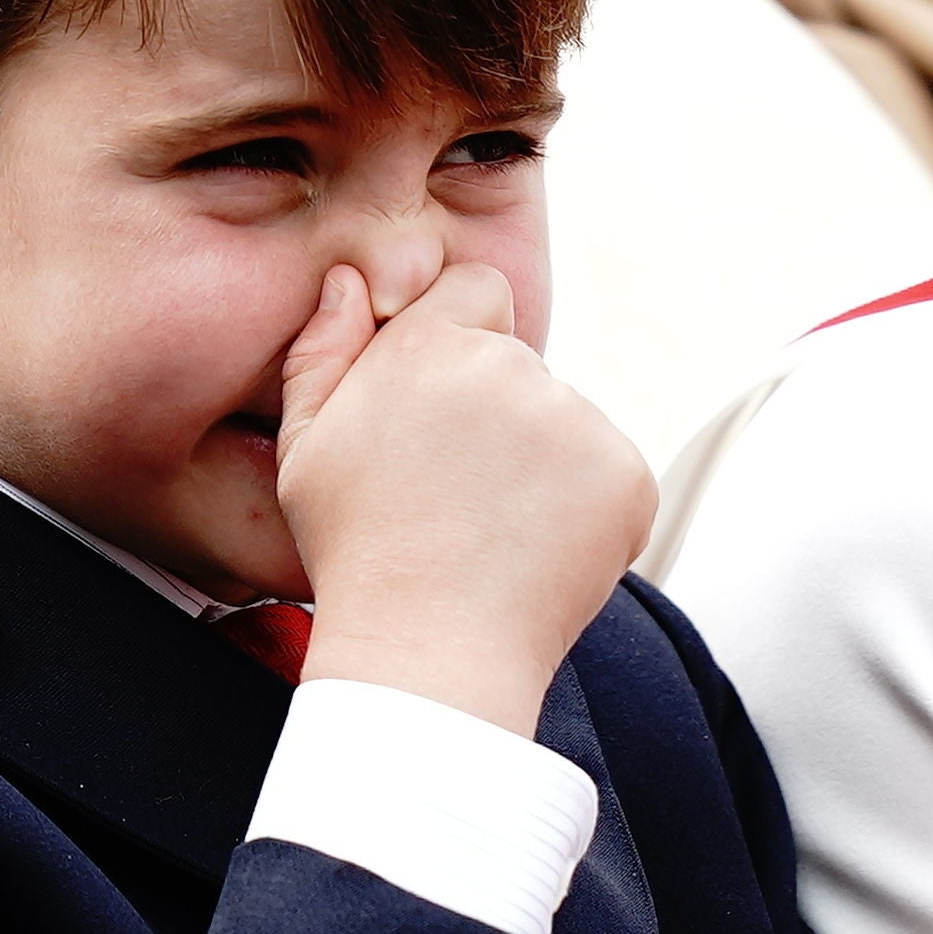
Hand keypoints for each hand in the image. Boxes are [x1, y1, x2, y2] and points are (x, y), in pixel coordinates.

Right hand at [274, 262, 656, 734]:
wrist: (430, 655)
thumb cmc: (358, 553)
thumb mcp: (305, 448)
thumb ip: (323, 349)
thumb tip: (351, 279)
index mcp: (430, 348)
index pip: (477, 288)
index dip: (462, 337)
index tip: (442, 402)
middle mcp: (511, 368)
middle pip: (520, 364)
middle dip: (496, 413)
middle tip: (456, 493)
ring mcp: (578, 421)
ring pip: (566, 421)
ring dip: (541, 463)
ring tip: (492, 532)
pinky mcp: (627, 474)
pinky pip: (609, 471)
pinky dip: (586, 508)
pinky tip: (535, 552)